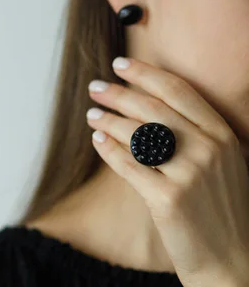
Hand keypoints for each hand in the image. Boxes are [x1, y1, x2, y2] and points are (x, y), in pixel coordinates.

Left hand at [86, 56, 248, 285]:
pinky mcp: (167, 199)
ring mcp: (189, 174)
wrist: (235, 261)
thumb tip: (146, 107)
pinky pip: (129, 165)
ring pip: (136, 134)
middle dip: (118, 93)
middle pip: (152, 109)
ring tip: (91, 114)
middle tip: (95, 87)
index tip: (120, 64)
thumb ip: (196, 134)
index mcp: (223, 135)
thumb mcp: (223, 163)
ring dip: (108, 120)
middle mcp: (208, 150)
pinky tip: (98, 140)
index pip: (178, 91)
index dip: (145, 74)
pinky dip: (109, 150)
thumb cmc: (222, 208)